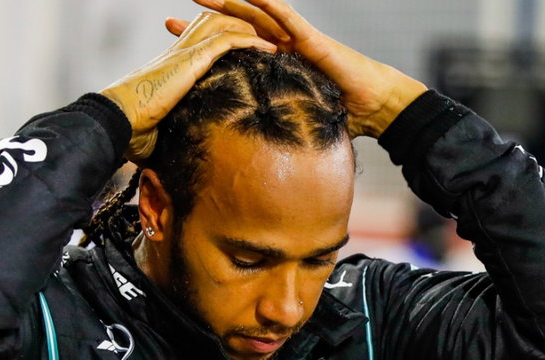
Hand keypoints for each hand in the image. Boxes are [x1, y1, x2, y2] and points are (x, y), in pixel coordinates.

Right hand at [101, 13, 277, 160]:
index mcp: (171, 66)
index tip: (247, 51)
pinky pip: (226, 41)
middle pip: (213, 22)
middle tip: (266, 40)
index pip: (200, 39)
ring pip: (222, 24)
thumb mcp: (160, 131)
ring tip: (274, 42)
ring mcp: (183, 54)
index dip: (224, 39)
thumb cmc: (130, 132)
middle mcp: (178, 53)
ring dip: (250, 30)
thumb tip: (178, 171)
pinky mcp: (190, 61)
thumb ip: (175, 136)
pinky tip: (268, 48)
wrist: (116, 123)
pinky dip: (249, 41)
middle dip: (241, 26)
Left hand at [170, 0, 426, 137]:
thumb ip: (276, 132)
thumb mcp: (297, 124)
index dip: (205, 48)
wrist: (374, 108)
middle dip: (204, 24)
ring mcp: (296, 40)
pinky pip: (285, 15)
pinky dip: (266, 2)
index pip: (233, 52)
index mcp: (275, 66)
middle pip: (236, 30)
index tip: (176, 48)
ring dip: (227, 3)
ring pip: (255, 15)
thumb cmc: (345, 117)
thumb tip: (255, 159)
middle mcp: (282, 48)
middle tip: (169, 23)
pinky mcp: (310, 38)